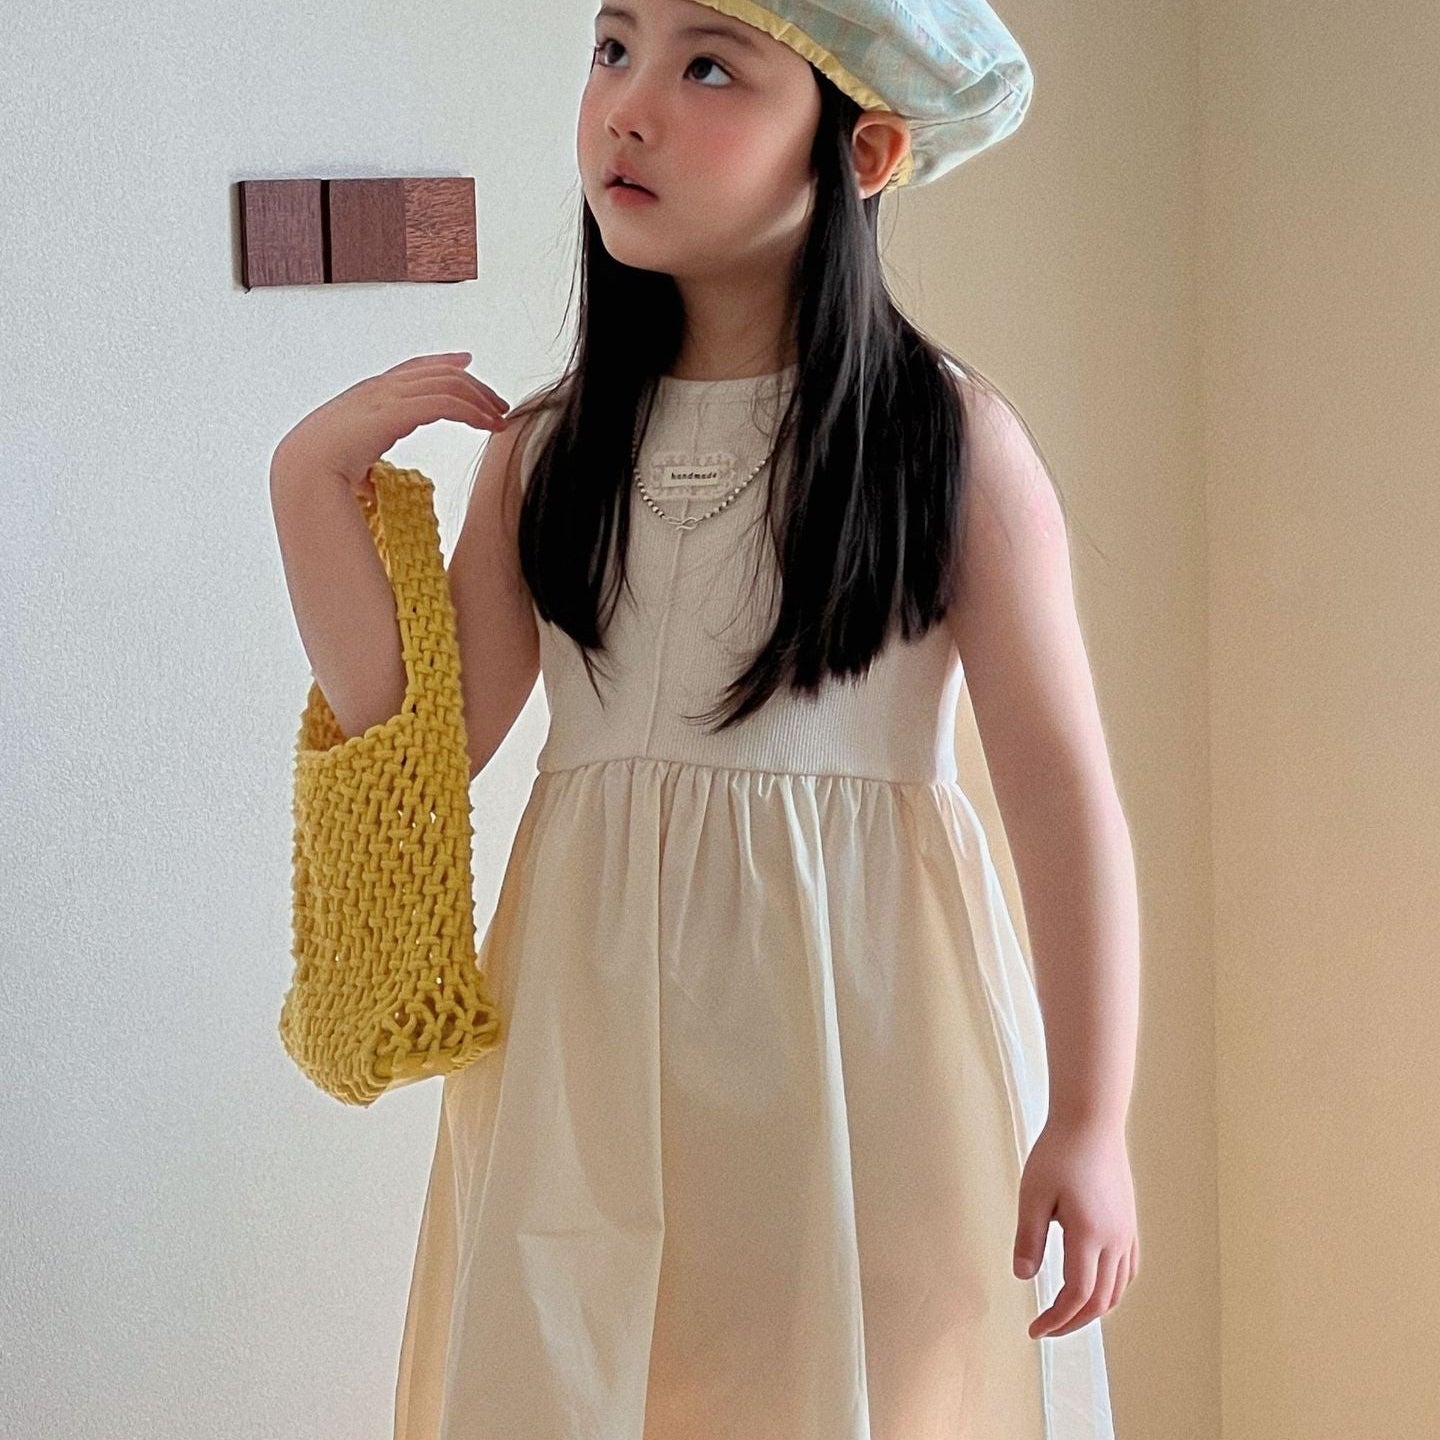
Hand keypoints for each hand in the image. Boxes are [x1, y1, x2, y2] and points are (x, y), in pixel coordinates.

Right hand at [270, 351, 510, 502]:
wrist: (300, 477)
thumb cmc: (318, 476)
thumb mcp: (347, 465)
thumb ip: (362, 467)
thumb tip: (365, 485)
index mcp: (363, 400)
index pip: (410, 370)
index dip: (440, 364)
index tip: (467, 366)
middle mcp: (374, 390)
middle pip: (434, 373)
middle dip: (471, 384)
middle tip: (498, 404)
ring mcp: (382, 397)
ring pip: (445, 384)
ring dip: (478, 399)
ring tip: (500, 418)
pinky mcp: (393, 411)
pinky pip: (443, 402)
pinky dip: (471, 411)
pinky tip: (487, 425)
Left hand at [1012, 1115, 1138, 1338]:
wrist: (1091, 1121)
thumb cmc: (1059, 1152)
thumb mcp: (1033, 1194)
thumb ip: (1028, 1238)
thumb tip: (1023, 1277)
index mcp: (1089, 1236)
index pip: (1076, 1295)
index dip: (1055, 1319)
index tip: (1034, 1329)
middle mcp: (1114, 1240)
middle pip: (1100, 1301)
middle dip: (1073, 1322)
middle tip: (1046, 1328)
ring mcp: (1126, 1232)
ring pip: (1118, 1289)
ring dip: (1093, 1309)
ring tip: (1066, 1313)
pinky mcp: (1129, 1223)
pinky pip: (1127, 1269)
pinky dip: (1112, 1289)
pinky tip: (1095, 1287)